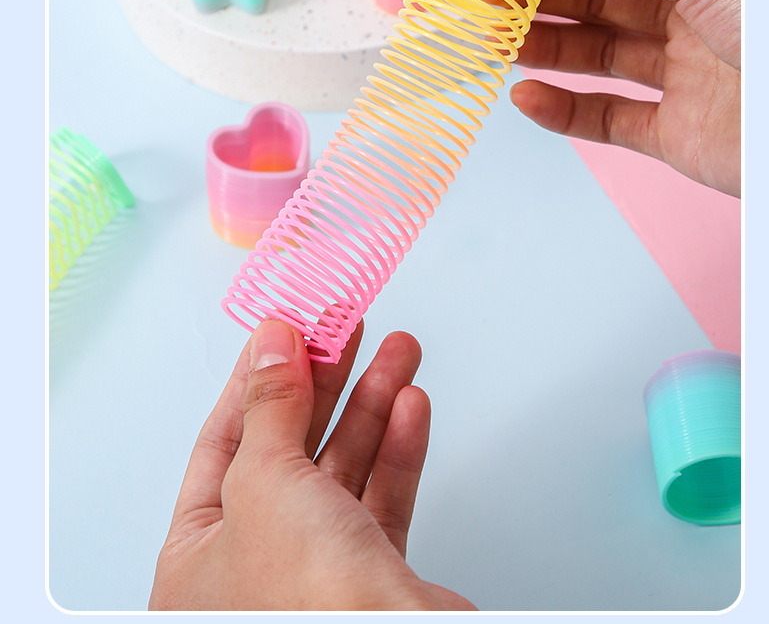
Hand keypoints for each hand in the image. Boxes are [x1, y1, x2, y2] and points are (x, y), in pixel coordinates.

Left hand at [149, 319, 474, 610]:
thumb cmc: (307, 605)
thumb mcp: (266, 481)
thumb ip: (271, 406)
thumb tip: (272, 346)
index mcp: (199, 555)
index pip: (224, 442)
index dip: (257, 379)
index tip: (286, 332)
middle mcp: (254, 564)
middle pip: (290, 447)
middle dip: (324, 382)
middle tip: (345, 333)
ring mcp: (315, 570)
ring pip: (343, 466)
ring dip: (372, 405)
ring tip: (396, 353)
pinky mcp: (371, 574)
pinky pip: (381, 497)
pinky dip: (396, 448)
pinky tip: (408, 407)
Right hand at [471, 0, 740, 196]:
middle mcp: (685, 14)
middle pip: (589, 3)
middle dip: (530, 1)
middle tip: (475, 6)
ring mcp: (680, 75)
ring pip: (593, 58)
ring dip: (539, 52)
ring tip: (489, 46)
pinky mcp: (677, 133)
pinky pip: (609, 119)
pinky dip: (564, 113)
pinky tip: (527, 98)